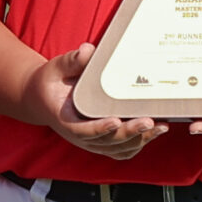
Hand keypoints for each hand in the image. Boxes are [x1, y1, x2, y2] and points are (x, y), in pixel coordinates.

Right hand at [27, 42, 164, 160]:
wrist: (42, 98)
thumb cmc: (51, 83)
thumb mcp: (56, 68)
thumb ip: (72, 61)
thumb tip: (88, 50)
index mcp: (65, 120)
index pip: (82, 130)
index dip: (99, 128)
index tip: (115, 121)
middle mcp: (79, 136)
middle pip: (107, 141)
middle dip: (130, 133)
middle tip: (148, 121)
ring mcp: (92, 141)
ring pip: (118, 148)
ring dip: (139, 140)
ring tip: (159, 126)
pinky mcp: (102, 142)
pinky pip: (121, 150)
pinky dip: (138, 144)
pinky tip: (154, 133)